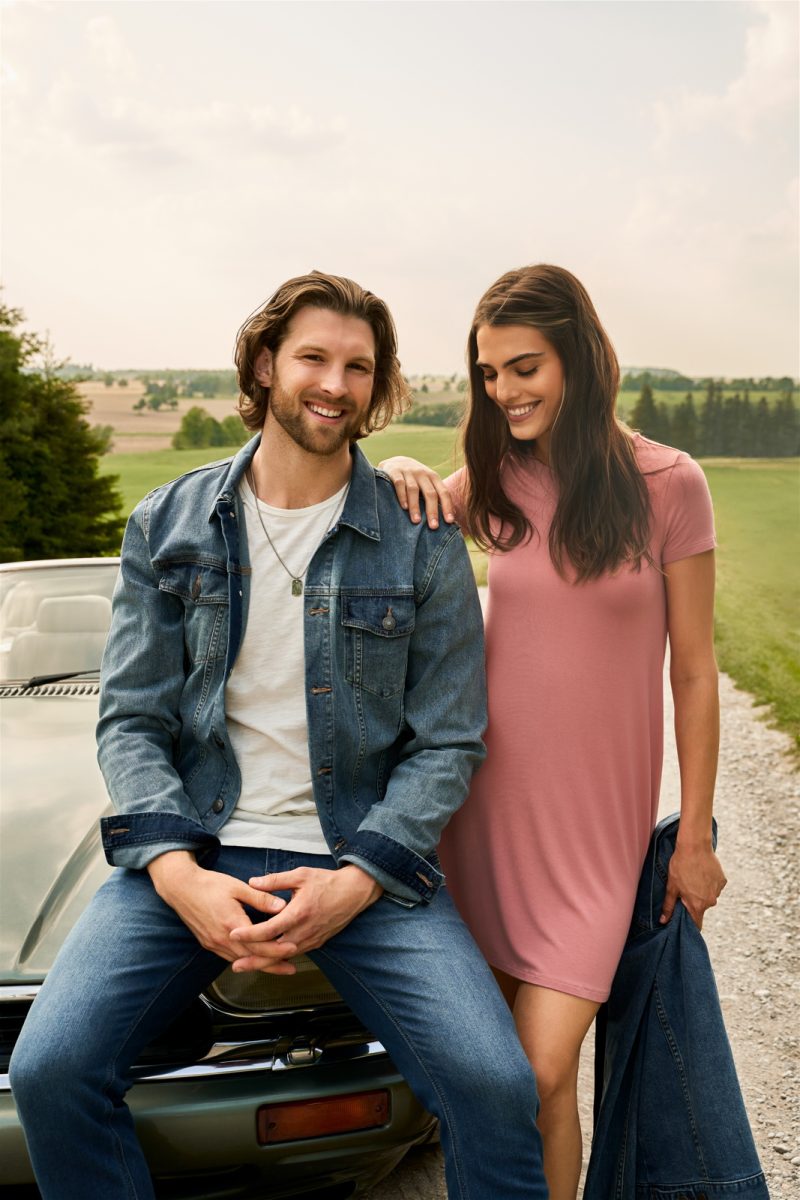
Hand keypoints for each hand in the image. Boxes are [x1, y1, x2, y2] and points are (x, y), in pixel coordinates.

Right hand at [147, 850, 297, 972]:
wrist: (181, 888)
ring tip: (277, 967)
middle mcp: (222, 938)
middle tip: (290, 968)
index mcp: (231, 924)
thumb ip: (260, 898)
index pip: (258, 943)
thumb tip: (282, 906)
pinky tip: (254, 959)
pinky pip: (229, 956)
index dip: (277, 949)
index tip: (293, 949)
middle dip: (272, 964)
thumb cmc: (209, 884)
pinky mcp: (208, 943)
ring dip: (259, 964)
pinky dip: (244, 959)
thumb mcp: (238, 887)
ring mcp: (213, 943)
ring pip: (240, 960)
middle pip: (251, 957)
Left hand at [229, 865, 382, 972]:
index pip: (270, 928)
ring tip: (247, 966)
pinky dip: (280, 959)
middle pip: (275, 951)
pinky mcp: (317, 942)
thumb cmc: (327, 882)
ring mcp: (312, 939)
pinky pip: (295, 954)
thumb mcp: (300, 875)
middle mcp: (305, 930)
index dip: (250, 934)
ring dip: (265, 963)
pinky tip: (269, 960)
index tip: (233, 934)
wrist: (354, 892)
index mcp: (299, 912)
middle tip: (235, 965)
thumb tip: (252, 882)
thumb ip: (275, 880)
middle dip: (254, 959)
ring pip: (284, 956)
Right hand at [378, 456, 453, 527]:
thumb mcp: (427, 484)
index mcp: (434, 478)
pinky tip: (404, 507)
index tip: (449, 521)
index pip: (444, 492)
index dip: (447, 506)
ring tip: (416, 521)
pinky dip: (402, 496)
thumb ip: (436, 497)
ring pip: (414, 490)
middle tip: (433, 527)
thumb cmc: (415, 479)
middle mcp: (423, 474)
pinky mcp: (395, 472)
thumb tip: (450, 520)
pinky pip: (399, 484)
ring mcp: (409, 472)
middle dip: (432, 510)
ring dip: (415, 506)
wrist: (396, 461)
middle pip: (430, 493)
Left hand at [660, 841, 726, 929]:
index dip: (690, 924)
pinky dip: (708, 883)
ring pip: (708, 896)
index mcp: (698, 905)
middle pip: (702, 908)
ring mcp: (718, 890)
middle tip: (684, 889)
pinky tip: (701, 873)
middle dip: (693, 902)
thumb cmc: (680, 866)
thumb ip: (669, 906)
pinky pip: (714, 886)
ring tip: (692, 878)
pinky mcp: (722, 880)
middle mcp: (711, 901)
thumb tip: (663, 921)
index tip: (684, 920)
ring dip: (701, 892)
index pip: (697, 924)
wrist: (695, 846)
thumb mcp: (671, 886)